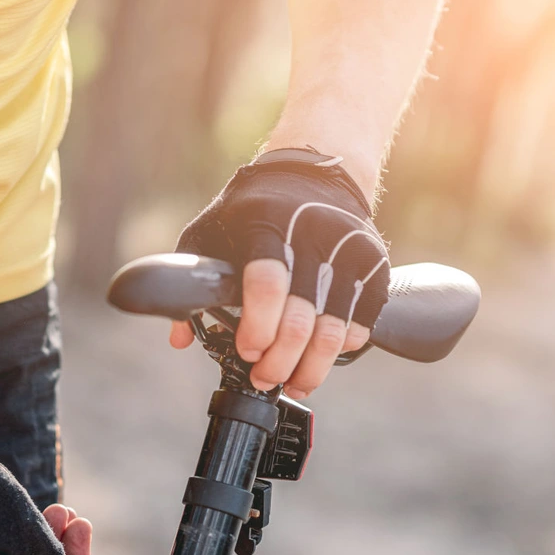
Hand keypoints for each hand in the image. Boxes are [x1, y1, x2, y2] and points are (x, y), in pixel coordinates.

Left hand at [170, 148, 389, 398]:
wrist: (316, 171)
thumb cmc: (253, 207)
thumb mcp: (210, 228)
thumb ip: (192, 279)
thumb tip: (180, 338)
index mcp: (266, 223)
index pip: (266, 284)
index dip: (257, 327)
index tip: (248, 351)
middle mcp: (313, 235)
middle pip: (300, 319)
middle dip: (278, 362)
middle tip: (263, 377)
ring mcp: (349, 252)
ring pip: (333, 331)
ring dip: (310, 369)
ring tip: (292, 383)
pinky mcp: (374, 267)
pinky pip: (359, 325)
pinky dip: (338, 351)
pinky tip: (317, 359)